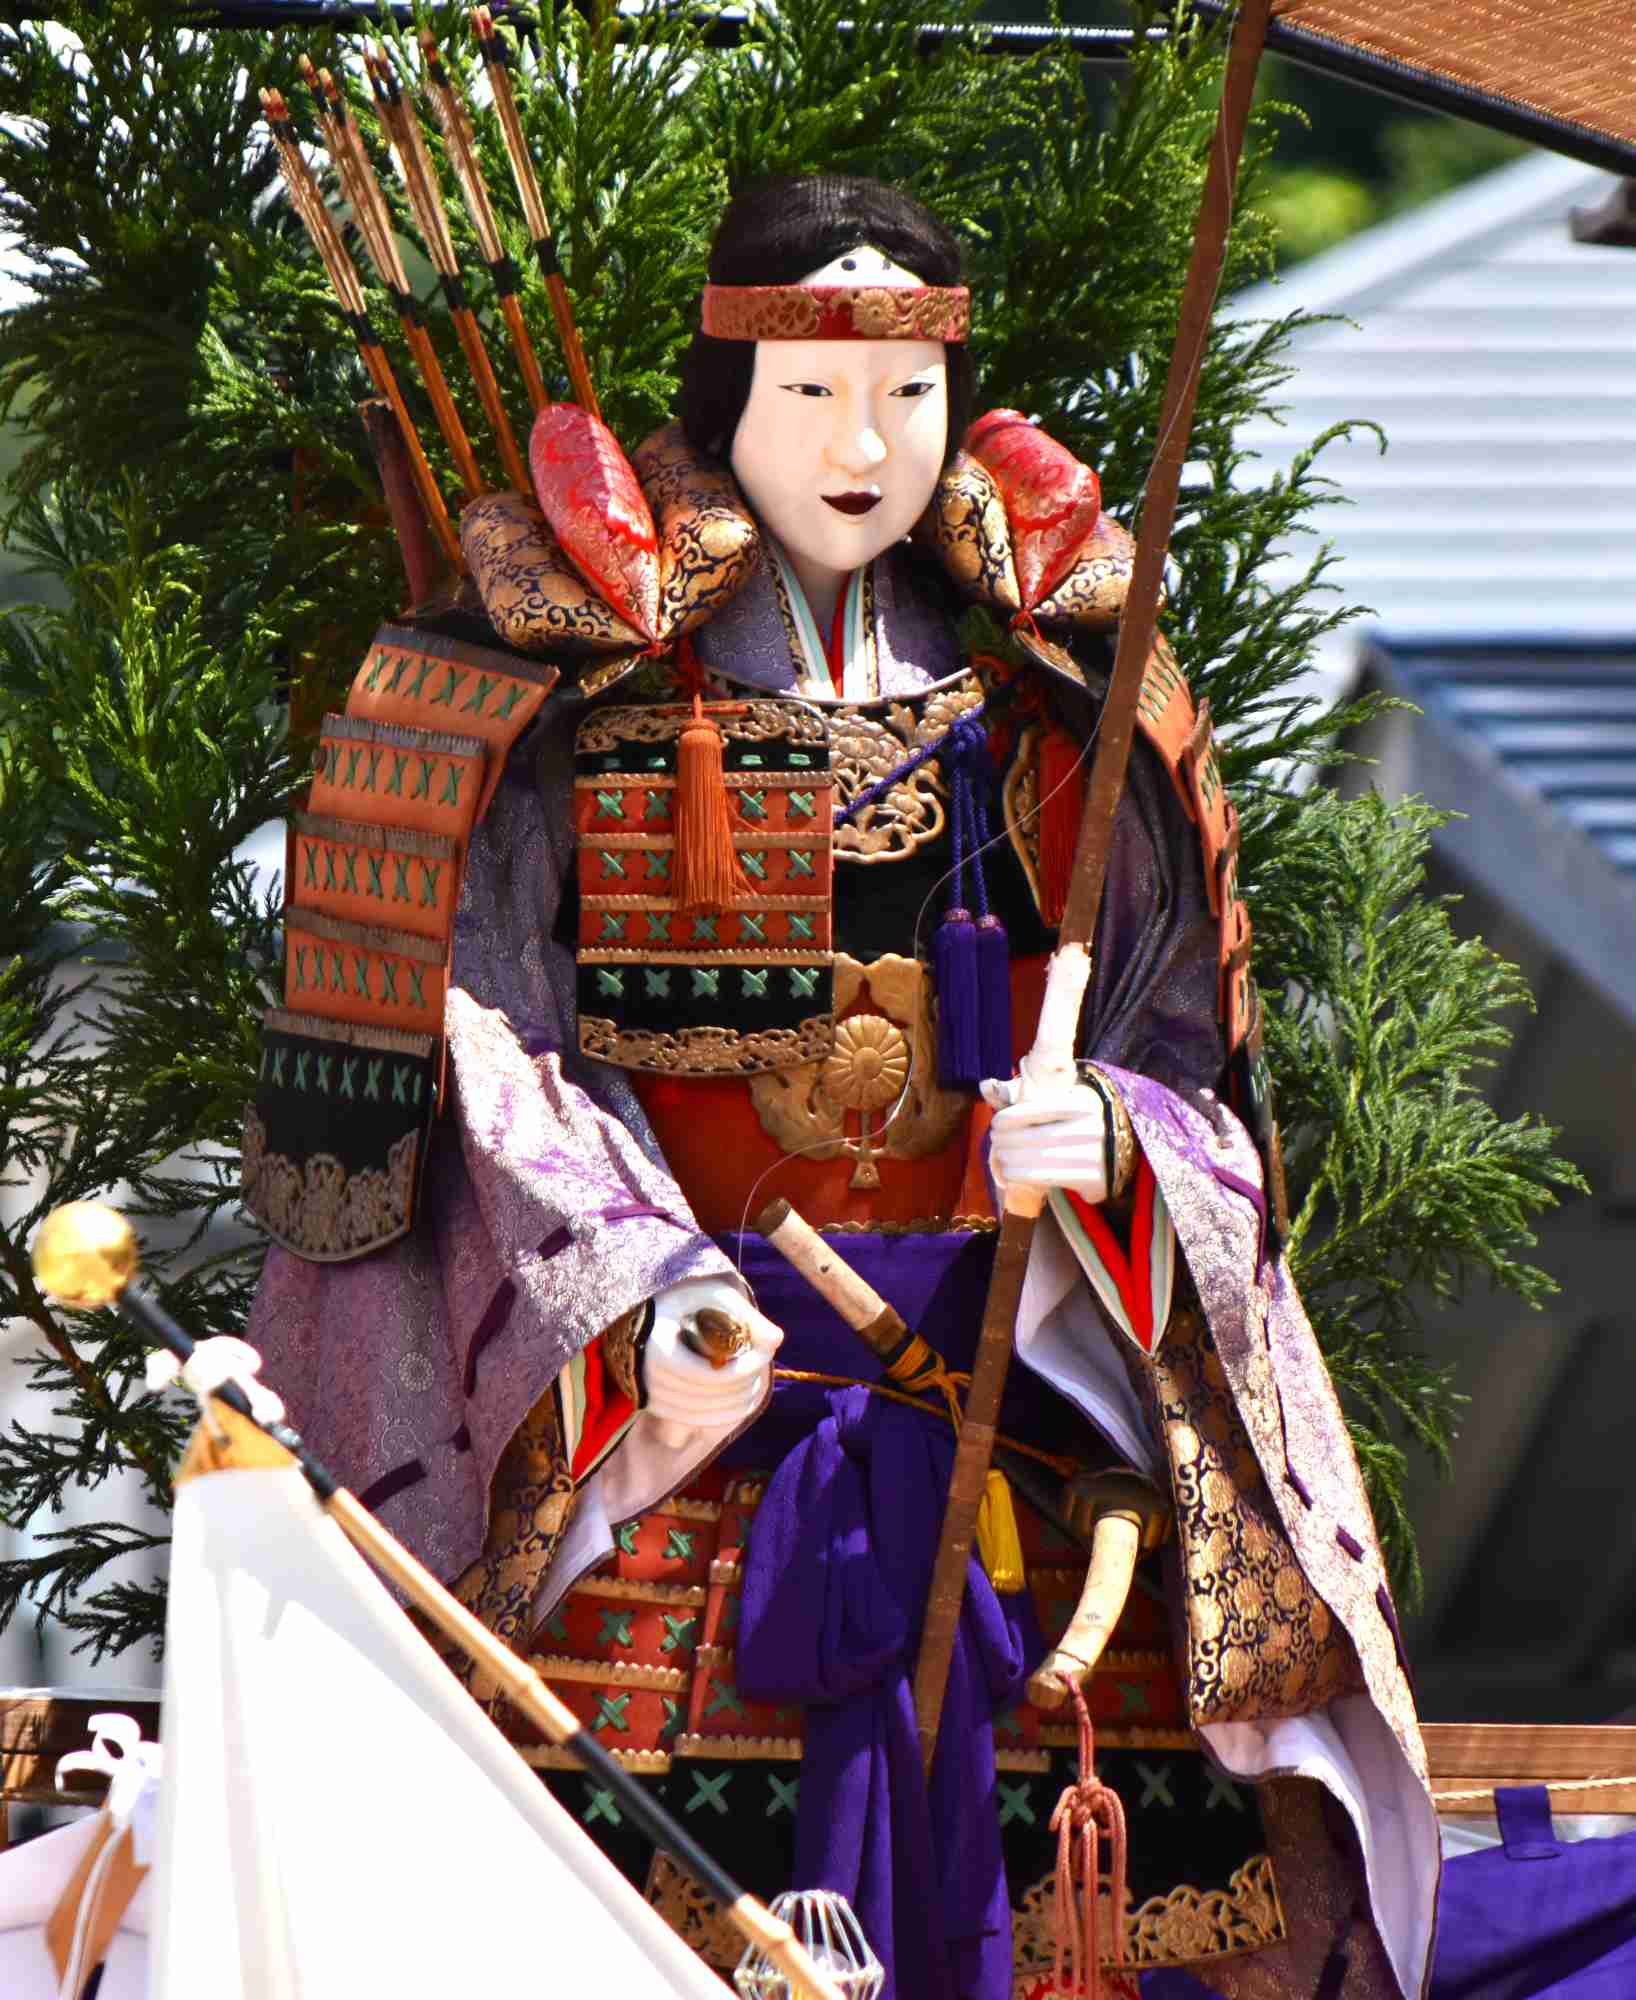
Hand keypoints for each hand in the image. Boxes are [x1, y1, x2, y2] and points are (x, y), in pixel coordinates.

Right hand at [641, 1276, 781, 1434]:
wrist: (643, 1307)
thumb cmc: (681, 1294)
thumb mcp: (712, 1293)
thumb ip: (743, 1314)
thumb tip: (776, 1339)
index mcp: (656, 1346)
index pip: (707, 1374)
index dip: (743, 1369)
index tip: (766, 1351)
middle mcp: (645, 1375)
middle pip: (706, 1395)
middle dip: (743, 1383)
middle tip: (763, 1362)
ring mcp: (647, 1393)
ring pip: (699, 1413)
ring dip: (734, 1403)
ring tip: (755, 1382)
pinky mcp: (652, 1403)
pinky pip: (689, 1420)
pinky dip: (718, 1415)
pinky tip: (740, 1402)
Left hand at [981, 1074, 1109, 1206]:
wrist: (1125, 1147)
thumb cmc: (1083, 1118)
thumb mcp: (1068, 1097)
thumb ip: (1029, 1093)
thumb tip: (985, 1086)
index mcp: (1084, 1103)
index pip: (1035, 1109)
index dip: (1008, 1117)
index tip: (997, 1122)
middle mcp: (1090, 1128)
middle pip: (1031, 1137)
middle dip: (1004, 1140)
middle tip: (995, 1140)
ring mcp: (1093, 1156)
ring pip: (1034, 1159)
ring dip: (1008, 1159)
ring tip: (1001, 1156)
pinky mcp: (1091, 1179)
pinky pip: (1044, 1178)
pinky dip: (1019, 1175)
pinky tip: (1010, 1171)